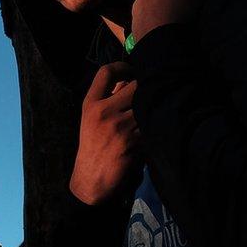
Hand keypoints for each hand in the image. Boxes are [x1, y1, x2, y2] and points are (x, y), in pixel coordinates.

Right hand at [70, 62, 143, 204]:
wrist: (92, 180)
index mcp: (91, 104)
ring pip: (147, 104)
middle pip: (134, 84)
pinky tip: (154, 127)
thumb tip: (129, 79)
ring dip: (153, 107)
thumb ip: (107, 98)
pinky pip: (152, 124)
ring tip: (156, 109)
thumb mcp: (92, 119)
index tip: (131, 72)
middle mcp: (104, 112)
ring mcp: (120, 127)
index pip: (106, 72)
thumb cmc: (94, 147)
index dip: (123, 66)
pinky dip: (155, 125)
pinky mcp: (135, 143)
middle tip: (149, 93)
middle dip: (144, 88)